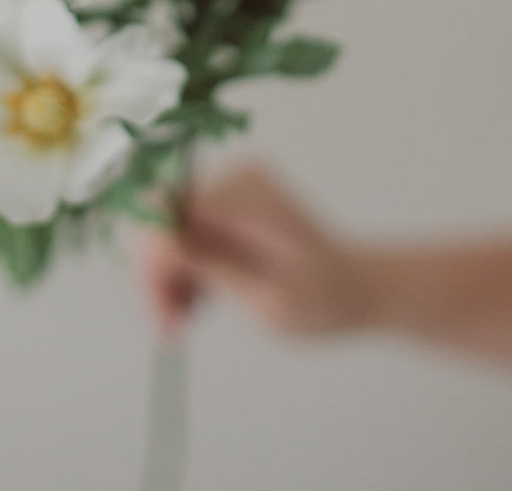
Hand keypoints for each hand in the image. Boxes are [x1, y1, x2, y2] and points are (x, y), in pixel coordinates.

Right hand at [138, 165, 378, 334]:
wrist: (357, 290)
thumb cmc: (324, 299)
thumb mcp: (264, 295)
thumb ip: (208, 266)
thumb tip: (155, 244)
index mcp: (246, 193)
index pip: (168, 209)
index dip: (154, 259)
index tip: (162, 310)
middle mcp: (234, 182)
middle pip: (164, 222)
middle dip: (159, 276)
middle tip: (169, 330)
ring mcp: (230, 195)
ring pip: (170, 234)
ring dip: (168, 280)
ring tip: (181, 325)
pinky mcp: (227, 212)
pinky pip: (186, 239)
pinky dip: (184, 273)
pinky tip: (195, 305)